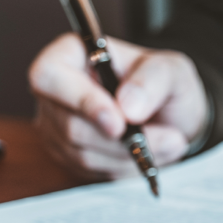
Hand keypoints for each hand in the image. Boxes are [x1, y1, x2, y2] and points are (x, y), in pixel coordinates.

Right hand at [29, 33, 208, 178]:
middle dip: (121, 139)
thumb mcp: (172, 70)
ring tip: (170, 142)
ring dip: (130, 154)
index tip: (119, 122)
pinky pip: (91, 169)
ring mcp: (57, 124)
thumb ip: (153, 80)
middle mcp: (56, 89)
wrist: (171, 115)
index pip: (50, 76)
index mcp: (72, 53)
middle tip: (170, 138)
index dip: (81, 101)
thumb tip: (127, 107)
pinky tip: (149, 153)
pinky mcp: (68, 153)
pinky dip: (126, 165)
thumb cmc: (165, 84)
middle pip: (70, 124)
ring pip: (82, 153)